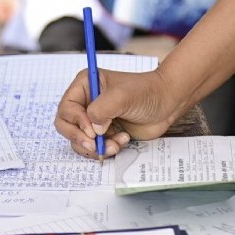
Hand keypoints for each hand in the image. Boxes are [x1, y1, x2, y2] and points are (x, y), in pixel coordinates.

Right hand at [54, 68, 178, 158]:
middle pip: (66, 126)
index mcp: (85, 86)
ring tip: (115, 144)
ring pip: (79, 140)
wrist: (168, 104)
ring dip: (96, 147)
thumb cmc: (147, 92)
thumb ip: (102, 109)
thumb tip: (93, 129)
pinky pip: (94, 148)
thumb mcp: (123, 96)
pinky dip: (106, 149)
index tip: (92, 131)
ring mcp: (94, 120)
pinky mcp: (104, 133)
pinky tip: (123, 140)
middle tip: (95, 145)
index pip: (66, 108)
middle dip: (80, 138)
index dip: (76, 122)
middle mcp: (86, 102)